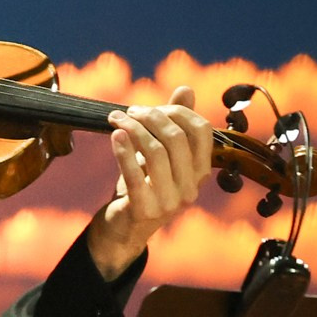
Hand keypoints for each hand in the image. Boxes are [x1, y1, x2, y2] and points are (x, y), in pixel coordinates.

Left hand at [87, 83, 213, 280]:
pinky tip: (114, 135)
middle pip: (176, 138)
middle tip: (128, 111)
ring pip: (155, 152)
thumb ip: (175, 123)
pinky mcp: (145, 210)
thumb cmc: (145, 185)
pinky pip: (135, 175)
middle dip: (150, 117)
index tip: (151, 107)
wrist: (125, 227)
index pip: (201, 131)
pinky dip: (123, 151)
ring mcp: (170, 202)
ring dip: (132, 129)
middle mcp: (191, 188)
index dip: (177, 111)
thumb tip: (186, 89)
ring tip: (115, 119)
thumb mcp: (162, 155)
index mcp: (201, 172)